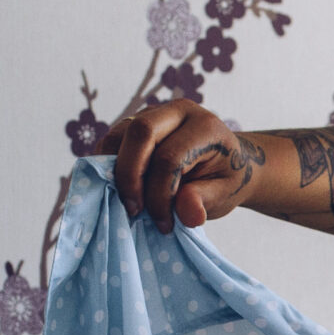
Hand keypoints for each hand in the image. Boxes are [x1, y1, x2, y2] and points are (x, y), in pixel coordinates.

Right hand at [104, 100, 268, 231]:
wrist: (225, 162)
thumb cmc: (224, 179)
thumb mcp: (225, 195)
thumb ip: (205, 201)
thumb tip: (187, 212)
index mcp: (205, 126)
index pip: (171, 157)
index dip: (160, 193)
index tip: (163, 223)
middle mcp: (178, 111)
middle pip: (140, 132)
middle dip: (130, 176)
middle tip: (134, 210)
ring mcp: (153, 113)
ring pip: (119, 134)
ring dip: (114, 171)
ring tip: (127, 202)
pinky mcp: (134, 122)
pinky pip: (111, 140)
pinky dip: (107, 165)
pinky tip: (118, 189)